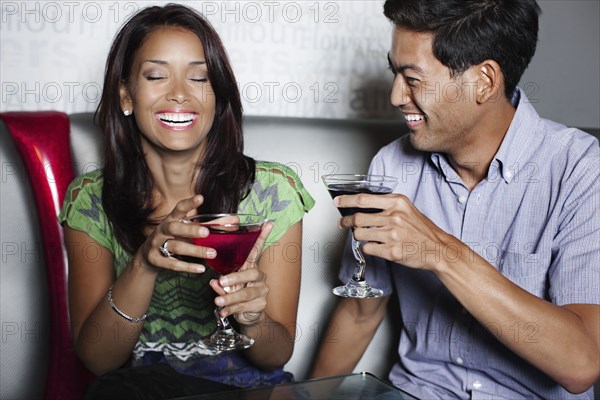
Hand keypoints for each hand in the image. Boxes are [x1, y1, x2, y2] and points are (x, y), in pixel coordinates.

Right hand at [136, 195, 214, 273]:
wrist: (146, 256)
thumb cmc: (170, 239)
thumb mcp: (180, 230)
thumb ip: (198, 226)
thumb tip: (227, 224)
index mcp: (170, 220)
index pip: (178, 209)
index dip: (188, 203)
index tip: (200, 198)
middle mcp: (162, 231)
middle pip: (174, 228)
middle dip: (190, 230)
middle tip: (206, 232)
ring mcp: (157, 245)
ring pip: (176, 247)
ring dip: (195, 251)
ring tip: (212, 253)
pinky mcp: (156, 260)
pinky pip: (173, 264)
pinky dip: (188, 267)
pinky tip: (201, 268)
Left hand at [209, 221, 273, 324]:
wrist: (249, 315)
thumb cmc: (238, 295)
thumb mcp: (228, 286)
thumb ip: (221, 284)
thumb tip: (213, 282)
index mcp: (251, 267)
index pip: (256, 250)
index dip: (262, 238)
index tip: (267, 224)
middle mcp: (259, 277)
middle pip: (251, 274)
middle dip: (236, 278)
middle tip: (222, 281)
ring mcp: (262, 290)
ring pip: (246, 293)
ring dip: (230, 298)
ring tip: (218, 302)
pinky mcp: (261, 304)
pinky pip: (244, 306)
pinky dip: (231, 309)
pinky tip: (223, 312)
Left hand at [335, 193, 462, 271]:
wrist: (437, 249)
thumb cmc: (421, 230)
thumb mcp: (406, 209)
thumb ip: (386, 206)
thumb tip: (361, 207)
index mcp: (397, 203)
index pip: (364, 199)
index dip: (347, 200)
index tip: (337, 201)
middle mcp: (394, 217)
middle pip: (358, 218)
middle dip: (346, 222)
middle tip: (343, 223)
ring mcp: (392, 235)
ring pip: (360, 234)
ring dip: (359, 236)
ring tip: (368, 236)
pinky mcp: (391, 251)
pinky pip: (368, 248)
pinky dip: (369, 248)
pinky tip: (378, 246)